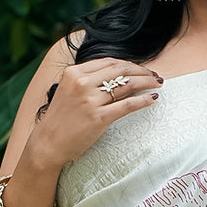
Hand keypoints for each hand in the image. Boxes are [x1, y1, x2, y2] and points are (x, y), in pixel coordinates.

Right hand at [21, 53, 163, 174]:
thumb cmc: (60, 121)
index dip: (129, 64)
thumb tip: (111, 77)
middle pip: (120, 70)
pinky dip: (142, 100)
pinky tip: (153, 99)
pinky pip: (126, 105)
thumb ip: (86, 81)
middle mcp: (82, 82)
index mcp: (74, 73)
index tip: (141, 69)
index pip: (109, 61)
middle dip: (141, 71)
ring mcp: (90, 100)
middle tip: (155, 75)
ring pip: (126, 85)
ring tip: (158, 85)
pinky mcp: (98, 118)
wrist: (48, 144)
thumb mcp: (68, 92)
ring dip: (146, 82)